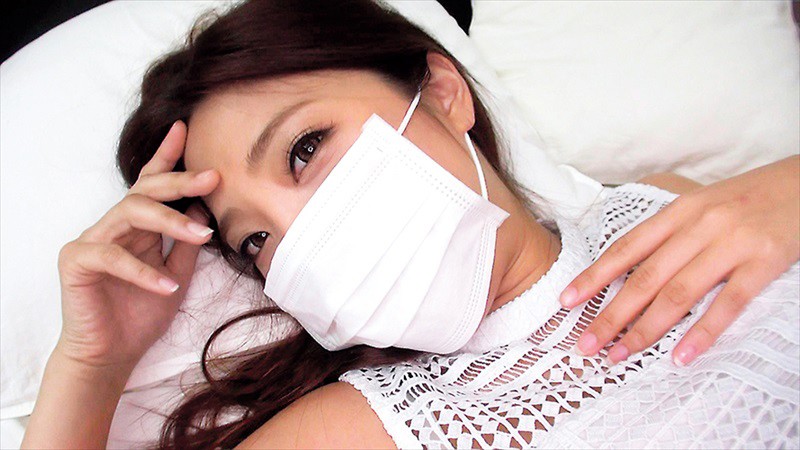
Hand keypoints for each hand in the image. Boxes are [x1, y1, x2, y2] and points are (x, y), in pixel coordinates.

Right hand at [56, 121, 219, 370]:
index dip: (166, 157)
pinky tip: (167, 286)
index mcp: (137, 226)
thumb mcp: (177, 275)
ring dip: (172, 222)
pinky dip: (143, 271)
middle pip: (146, 190)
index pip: (150, 184)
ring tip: (203, 235)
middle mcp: (113, 226)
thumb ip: (186, 243)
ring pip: (131, 212)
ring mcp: (92, 240)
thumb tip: (204, 206)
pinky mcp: (76, 261)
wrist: (111, 356)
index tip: (184, 129)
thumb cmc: (141, 315)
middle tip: (213, 177)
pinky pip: (112, 256)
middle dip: (181, 181)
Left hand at [560, 155, 798, 365]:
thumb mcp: (701, 206)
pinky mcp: (764, 262)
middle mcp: (699, 226)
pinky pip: (728, 304)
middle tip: (585, 345)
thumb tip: (627, 269)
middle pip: (645, 278)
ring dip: (645, 330)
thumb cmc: (748, 198)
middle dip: (610, 315)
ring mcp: (731, 245)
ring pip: (678, 294)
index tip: (566, 302)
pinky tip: (682, 356)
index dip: (594, 277)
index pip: (626, 248)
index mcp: (679, 212)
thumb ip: (668, 234)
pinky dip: (703, 333)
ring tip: (620, 355)